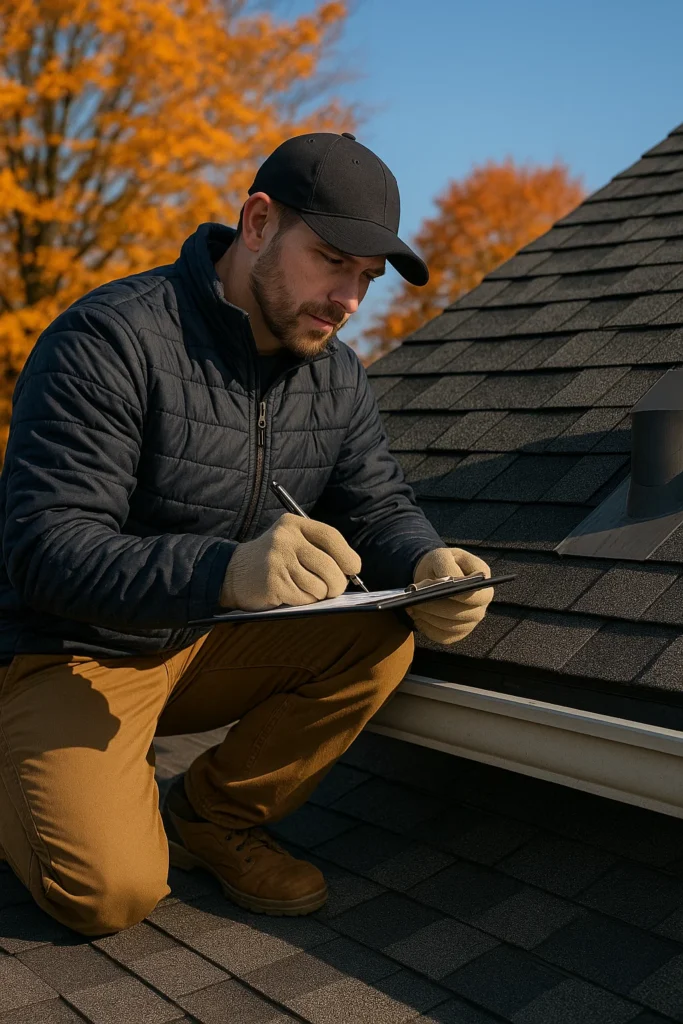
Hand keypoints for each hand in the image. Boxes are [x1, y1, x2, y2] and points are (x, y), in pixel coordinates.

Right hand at [220, 513, 361, 610]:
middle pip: (329, 566)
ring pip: (319, 586)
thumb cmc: (273, 561)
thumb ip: (318, 549)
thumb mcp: (292, 543)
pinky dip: (304, 601)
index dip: (347, 555)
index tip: (354, 569)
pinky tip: (291, 594)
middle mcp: (285, 539)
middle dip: (337, 584)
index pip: (330, 536)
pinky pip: (304, 598)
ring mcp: (277, 560)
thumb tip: (351, 571)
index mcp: (293, 524)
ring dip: (318, 594)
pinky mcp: (273, 583)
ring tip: (305, 589)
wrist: (232, 573)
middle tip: (333, 589)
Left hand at [405, 547, 493, 644]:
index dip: (463, 597)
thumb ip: (446, 566)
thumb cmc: (440, 563)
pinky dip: (428, 629)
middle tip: (417, 601)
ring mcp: (471, 620)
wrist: (432, 574)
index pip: (480, 595)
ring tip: (413, 608)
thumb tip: (449, 580)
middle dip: (438, 608)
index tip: (442, 592)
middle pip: (466, 615)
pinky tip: (417, 617)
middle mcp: (481, 604)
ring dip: (430, 619)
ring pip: (453, 628)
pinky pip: (444, 637)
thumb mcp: (441, 556)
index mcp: (482, 582)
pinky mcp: (458, 632)